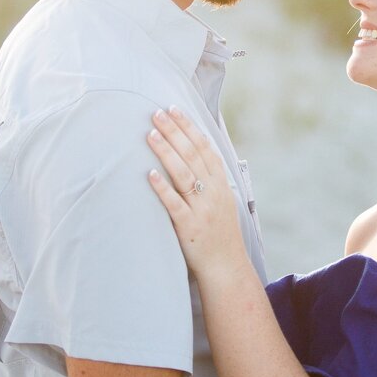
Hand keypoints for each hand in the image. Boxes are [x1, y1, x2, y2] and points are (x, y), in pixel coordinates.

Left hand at [147, 108, 247, 278]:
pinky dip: (162, 187)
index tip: (174, 109)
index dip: (189, 127)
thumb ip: (210, 180)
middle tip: (156, 112)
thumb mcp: (222, 202)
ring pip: (183, 174)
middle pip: (192, 154)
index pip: (205, 147)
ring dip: (166, 151)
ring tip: (150, 133)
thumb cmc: (220, 233)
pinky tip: (149, 173)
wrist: (226, 267)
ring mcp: (202, 209)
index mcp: (221, 184)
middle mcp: (213, 193)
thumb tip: (193, 155)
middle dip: (174, 131)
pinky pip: (175, 203)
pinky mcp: (189, 226)